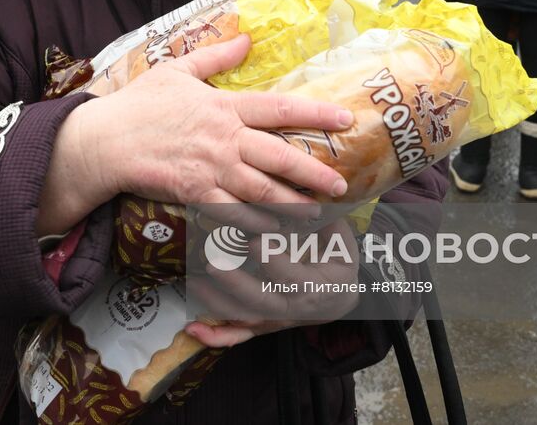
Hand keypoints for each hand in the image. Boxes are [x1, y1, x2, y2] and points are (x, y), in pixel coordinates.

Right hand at [47, 35, 351, 231]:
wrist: (105, 141)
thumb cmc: (139, 104)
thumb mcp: (177, 70)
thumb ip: (216, 56)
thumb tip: (247, 38)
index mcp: (223, 106)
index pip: (280, 107)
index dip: (316, 113)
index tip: (346, 119)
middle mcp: (224, 138)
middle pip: (280, 157)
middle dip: (314, 172)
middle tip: (341, 183)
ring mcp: (211, 169)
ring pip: (262, 191)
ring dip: (293, 204)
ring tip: (317, 213)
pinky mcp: (196, 194)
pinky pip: (233, 213)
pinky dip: (256, 224)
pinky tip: (274, 231)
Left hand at [187, 216, 361, 347]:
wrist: (337, 302)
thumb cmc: (337, 269)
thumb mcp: (344, 248)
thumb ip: (329, 226)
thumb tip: (314, 199)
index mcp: (311, 287)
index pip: (290, 277)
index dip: (272, 260)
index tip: (255, 240)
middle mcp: (289, 308)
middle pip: (259, 301)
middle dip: (234, 284)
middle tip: (214, 264)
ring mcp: (272, 319)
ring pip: (242, 318)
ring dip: (215, 304)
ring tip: (194, 283)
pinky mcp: (260, 326)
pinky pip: (236, 336)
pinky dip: (214, 337)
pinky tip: (192, 329)